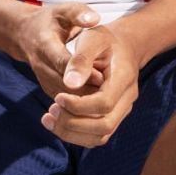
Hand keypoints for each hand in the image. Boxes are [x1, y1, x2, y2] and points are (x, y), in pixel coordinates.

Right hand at [13, 2, 102, 102]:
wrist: (28, 35)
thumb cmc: (52, 20)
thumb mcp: (63, 10)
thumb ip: (78, 13)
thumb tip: (94, 19)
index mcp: (45, 44)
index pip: (62, 62)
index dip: (81, 72)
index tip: (102, 77)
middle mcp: (41, 66)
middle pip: (65, 86)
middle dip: (88, 90)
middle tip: (113, 90)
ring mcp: (43, 80)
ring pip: (65, 99)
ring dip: (86, 101)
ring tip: (109, 96)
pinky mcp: (49, 90)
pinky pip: (66, 104)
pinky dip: (82, 106)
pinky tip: (100, 102)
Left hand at [41, 24, 139, 148]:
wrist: (122, 46)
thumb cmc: (104, 40)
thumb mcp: (93, 38)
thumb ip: (81, 59)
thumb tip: (68, 83)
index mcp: (124, 78)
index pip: (104, 103)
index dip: (79, 105)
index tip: (58, 96)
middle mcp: (127, 98)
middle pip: (104, 126)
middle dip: (73, 123)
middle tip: (51, 110)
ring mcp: (122, 110)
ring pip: (100, 136)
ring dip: (72, 133)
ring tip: (48, 118)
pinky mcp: (112, 116)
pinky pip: (96, 135)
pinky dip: (75, 134)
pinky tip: (56, 121)